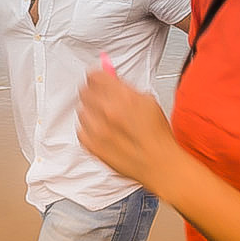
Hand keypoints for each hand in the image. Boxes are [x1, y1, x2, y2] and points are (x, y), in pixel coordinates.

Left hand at [76, 70, 185, 194]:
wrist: (159, 164)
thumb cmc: (158, 136)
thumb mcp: (148, 101)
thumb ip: (126, 88)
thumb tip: (112, 79)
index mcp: (122, 97)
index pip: (95, 76)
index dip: (97, 77)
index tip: (98, 80)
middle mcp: (107, 111)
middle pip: (85, 91)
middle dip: (94, 92)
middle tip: (103, 98)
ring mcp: (97, 129)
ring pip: (82, 111)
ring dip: (91, 112)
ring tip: (106, 119)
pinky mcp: (91, 145)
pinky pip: (81, 130)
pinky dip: (89, 129)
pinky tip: (103, 132)